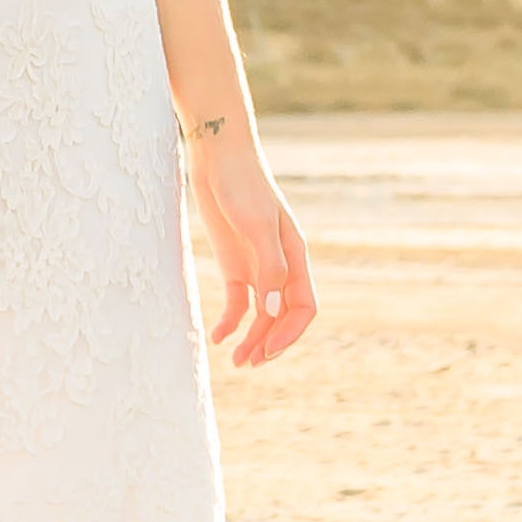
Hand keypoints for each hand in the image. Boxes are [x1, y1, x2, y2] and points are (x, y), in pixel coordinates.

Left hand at [189, 124, 317, 368]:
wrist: (216, 156)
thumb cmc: (241, 185)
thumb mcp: (257, 226)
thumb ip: (269, 268)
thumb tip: (273, 312)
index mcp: (295, 257)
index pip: (304, 307)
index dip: (290, 333)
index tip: (267, 350)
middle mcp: (280, 265)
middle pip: (283, 316)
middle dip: (270, 342)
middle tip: (249, 364)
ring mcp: (256, 265)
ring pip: (262, 314)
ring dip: (252, 338)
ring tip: (235, 361)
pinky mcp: (233, 262)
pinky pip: (238, 301)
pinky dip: (231, 321)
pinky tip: (218, 337)